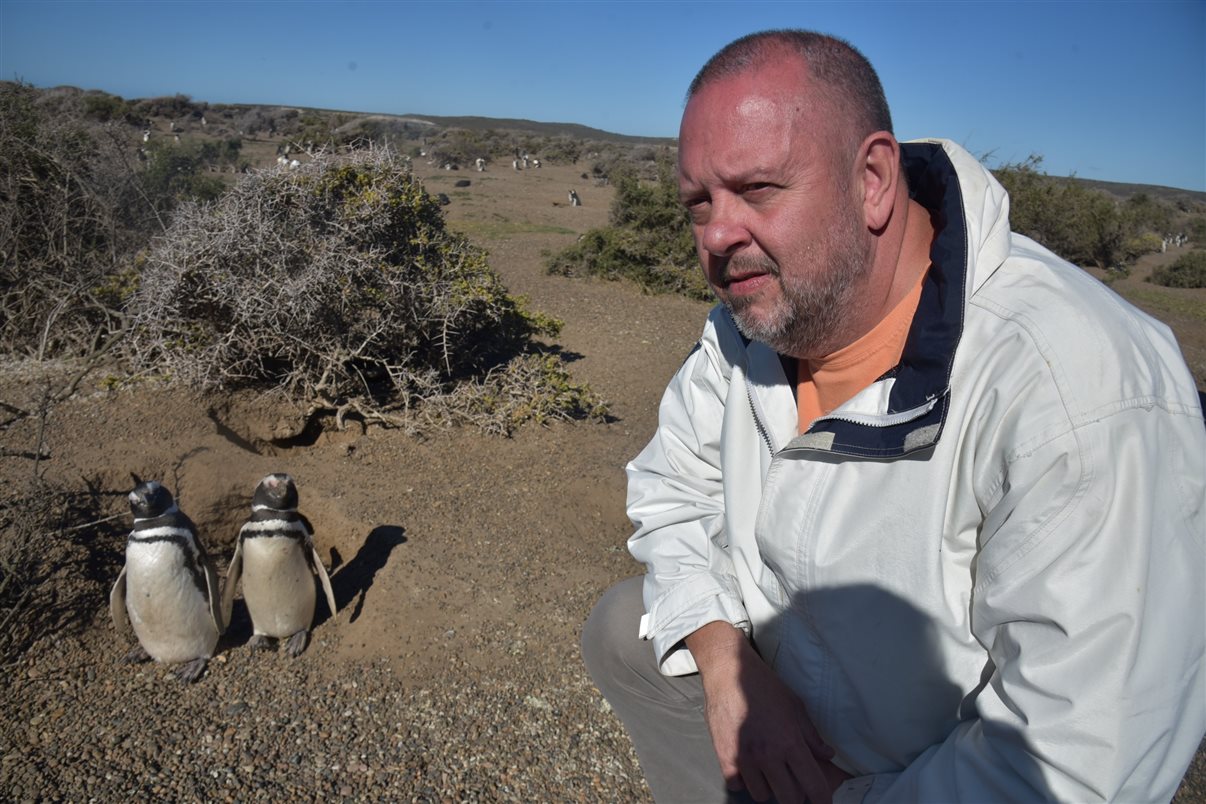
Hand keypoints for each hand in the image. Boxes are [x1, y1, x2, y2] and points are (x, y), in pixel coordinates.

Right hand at [686, 621, 848, 802]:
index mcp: (791, 742)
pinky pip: (736, 785)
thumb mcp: (795, 706)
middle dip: (796, 795)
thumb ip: (811, 735)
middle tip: (794, 783)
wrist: (730, 672)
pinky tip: (748, 767)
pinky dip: (743, 781)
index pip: (813, 786)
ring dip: (768, 788)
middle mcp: (769, 755)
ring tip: (768, 773)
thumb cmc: (764, 685)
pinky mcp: (725, 756)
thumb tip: (827, 754)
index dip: (822, 799)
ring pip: (762, 796)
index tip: (823, 802)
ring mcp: (745, 758)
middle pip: (789, 798)